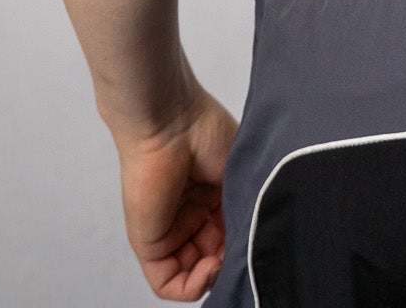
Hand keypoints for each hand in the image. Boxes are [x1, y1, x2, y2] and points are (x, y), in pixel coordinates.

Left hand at [116, 86, 239, 300]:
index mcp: (212, 198)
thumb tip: (254, 245)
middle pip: (212, 260)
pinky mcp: (149, 243)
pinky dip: (192, 286)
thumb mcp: (239, 174)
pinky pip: (167, 283)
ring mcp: (169, 230)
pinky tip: (210, 266)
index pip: (229, 240)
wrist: (171, 120)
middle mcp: (190, 216)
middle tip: (243, 249)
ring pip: (192, 275)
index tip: (256, 237)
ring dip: (213, 277)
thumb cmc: (205, 131)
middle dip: (230, 263)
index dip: (243, 246)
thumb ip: (245, 210)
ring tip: (225, 259)